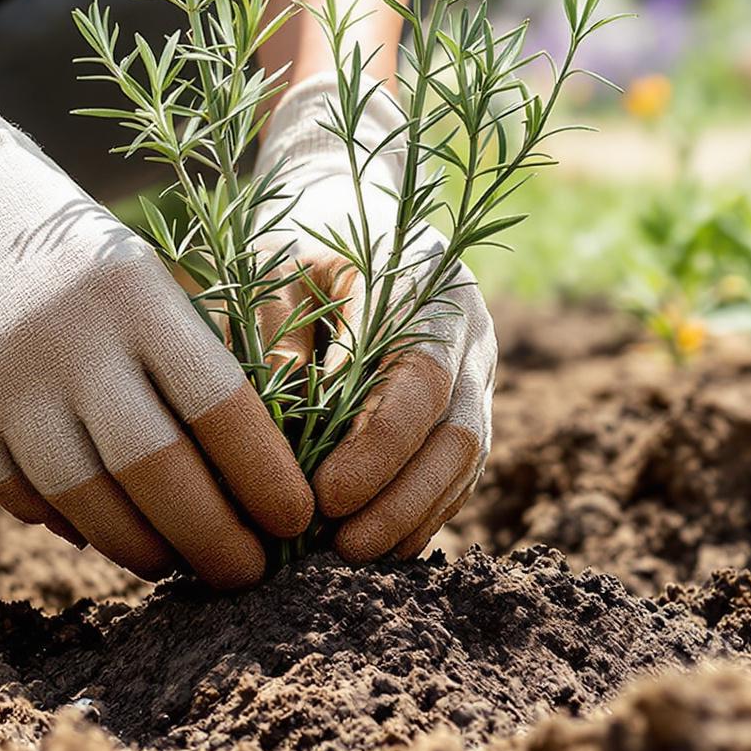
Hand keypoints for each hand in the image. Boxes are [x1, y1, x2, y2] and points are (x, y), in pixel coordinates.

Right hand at [0, 20, 312, 586]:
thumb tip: (251, 474)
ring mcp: (1, 379)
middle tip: (249, 572)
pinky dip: (73, 528)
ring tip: (179, 560)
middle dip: (215, 538)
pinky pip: (24, 499)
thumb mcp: (138, 274)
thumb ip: (185, 359)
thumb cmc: (68, 250)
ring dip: (145, 549)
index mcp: (133, 291)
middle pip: (157, 470)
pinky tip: (105, 533)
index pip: (220, 405)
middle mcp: (67, 336)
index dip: (265, 477)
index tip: (296, 521)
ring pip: (88, 502)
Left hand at [254, 74, 494, 561]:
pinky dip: (419, 511)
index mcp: (428, 288)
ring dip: (412, 517)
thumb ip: (278, 335)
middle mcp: (468, 331)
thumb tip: (283, 432)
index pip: (419, 384)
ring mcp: (475, 369)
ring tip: (349, 559)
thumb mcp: (275, 260)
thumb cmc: (298, 227)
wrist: (348, 192)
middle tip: (338, 548)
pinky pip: (456, 469)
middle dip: (400, 501)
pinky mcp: (463, 400)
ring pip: (465, 460)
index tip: (324, 497)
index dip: (378, 449)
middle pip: (457, 436)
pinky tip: (372, 546)